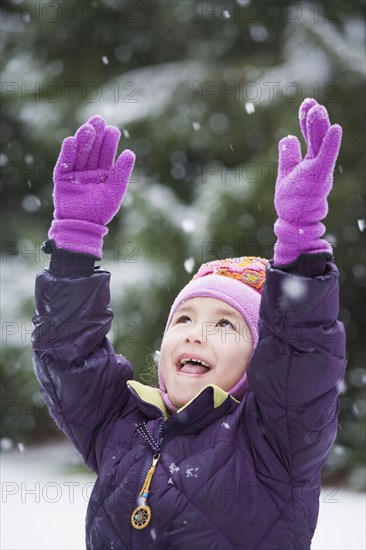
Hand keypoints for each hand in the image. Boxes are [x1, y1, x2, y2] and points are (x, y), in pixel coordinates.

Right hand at [49, 115, 134, 257]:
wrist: (83, 226)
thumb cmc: (101, 211)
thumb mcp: (115, 191)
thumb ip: (122, 173)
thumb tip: (130, 152)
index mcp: (102, 172)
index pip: (105, 153)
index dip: (109, 141)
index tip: (113, 129)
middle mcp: (88, 170)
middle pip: (91, 149)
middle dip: (95, 135)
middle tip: (99, 119)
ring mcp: (74, 173)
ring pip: (78, 153)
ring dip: (82, 140)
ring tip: (87, 128)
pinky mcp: (61, 178)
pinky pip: (64, 163)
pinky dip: (67, 153)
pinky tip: (71, 141)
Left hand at [273, 98, 341, 265]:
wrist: (294, 223)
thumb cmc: (291, 202)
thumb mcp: (286, 173)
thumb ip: (289, 156)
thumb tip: (288, 137)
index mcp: (310, 162)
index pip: (310, 136)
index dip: (307, 120)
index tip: (306, 103)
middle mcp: (317, 164)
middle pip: (316, 137)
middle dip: (314, 119)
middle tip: (311, 102)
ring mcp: (319, 171)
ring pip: (320, 144)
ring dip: (319, 126)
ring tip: (318, 109)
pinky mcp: (319, 178)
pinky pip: (326, 158)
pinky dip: (331, 144)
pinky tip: (335, 128)